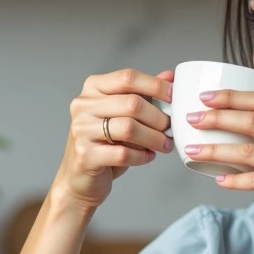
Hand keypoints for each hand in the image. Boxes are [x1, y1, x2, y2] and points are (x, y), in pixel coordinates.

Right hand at [54, 68, 174, 211]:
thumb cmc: (105, 143)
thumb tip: (169, 76)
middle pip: (132, 103)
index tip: (173, 97)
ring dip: (154, 138)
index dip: (155, 86)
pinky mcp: (85, 154)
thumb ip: (144, 94)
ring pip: (129, 128)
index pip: (128, 78)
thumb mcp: (124, 114)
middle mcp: (83, 105)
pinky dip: (142, 156)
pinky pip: (123, 153)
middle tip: (170, 128)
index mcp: (93, 88)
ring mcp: (81, 129)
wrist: (80, 177)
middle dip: (158, 118)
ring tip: (164, 144)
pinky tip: (148, 156)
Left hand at [184, 89, 253, 253]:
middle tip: (192, 119)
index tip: (206, 97)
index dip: (233, 96)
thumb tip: (233, 137)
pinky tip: (217, 179)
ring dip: (215, 149)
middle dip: (218, 116)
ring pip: (248, 149)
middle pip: (253, 119)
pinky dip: (233, 180)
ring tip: (191, 150)